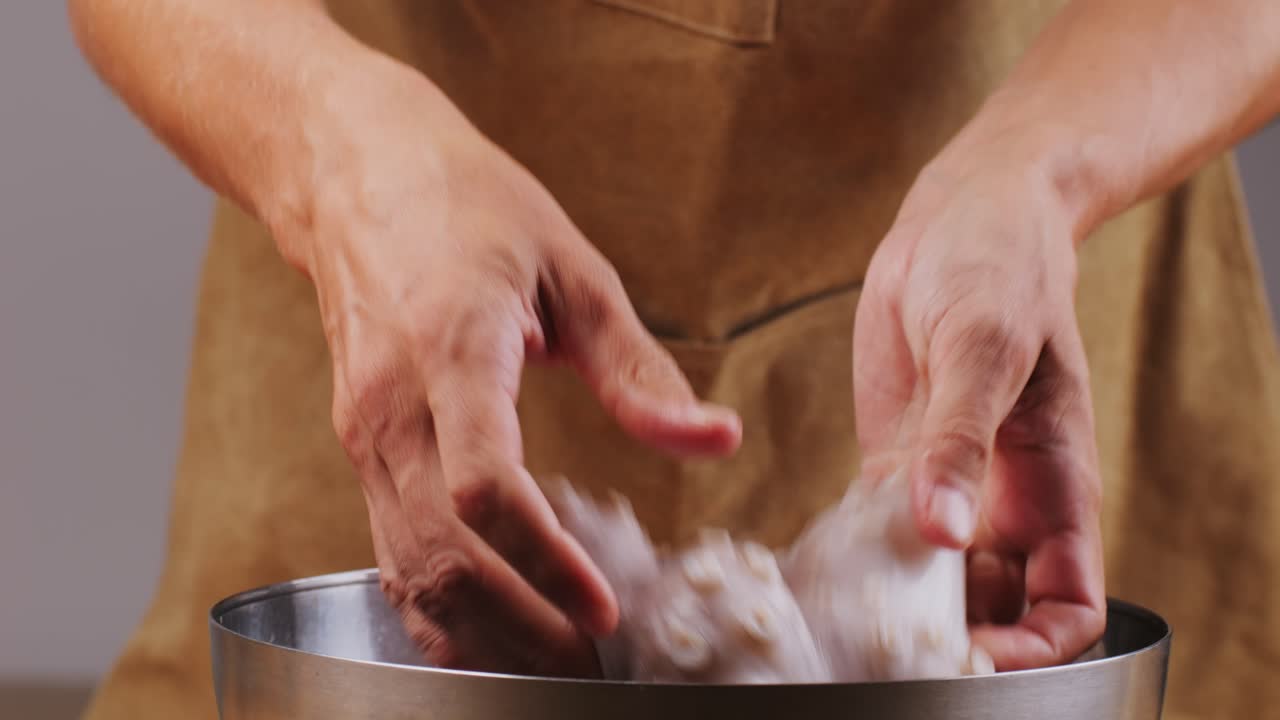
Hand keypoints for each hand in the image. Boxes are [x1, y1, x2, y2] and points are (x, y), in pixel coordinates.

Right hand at [277, 71, 741, 676]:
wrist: (355, 174)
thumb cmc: (467, 208)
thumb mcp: (573, 269)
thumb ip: (638, 369)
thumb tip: (714, 438)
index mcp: (454, 350)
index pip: (484, 487)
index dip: (544, 562)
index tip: (603, 610)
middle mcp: (393, 405)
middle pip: (442, 549)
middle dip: (517, 622)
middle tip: (590, 665)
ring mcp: (364, 430)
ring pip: (407, 564)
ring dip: (476, 627)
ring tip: (548, 663)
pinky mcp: (359, 443)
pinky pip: (388, 546)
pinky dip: (431, 603)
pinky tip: (480, 633)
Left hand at [852, 156, 1105, 670]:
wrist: (958, 219)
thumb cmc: (999, 269)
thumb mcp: (983, 347)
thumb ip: (961, 439)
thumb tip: (943, 533)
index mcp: (1053, 487)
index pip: (1067, 607)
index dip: (1030, 647)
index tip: (971, 656)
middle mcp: (1002, 502)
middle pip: (991, 612)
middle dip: (950, 642)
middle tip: (885, 650)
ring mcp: (945, 487)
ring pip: (929, 583)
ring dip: (895, 608)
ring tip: (842, 619)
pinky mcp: (894, 465)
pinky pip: (878, 537)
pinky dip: (855, 562)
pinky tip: (818, 570)